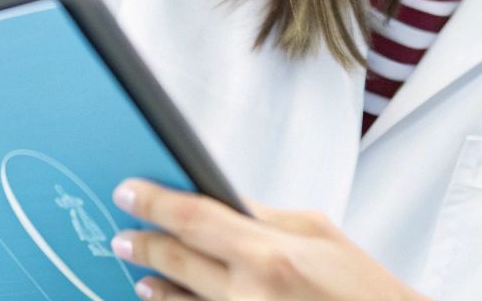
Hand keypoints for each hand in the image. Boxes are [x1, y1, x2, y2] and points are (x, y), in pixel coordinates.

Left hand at [111, 179, 426, 300]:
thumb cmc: (360, 286)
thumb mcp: (316, 232)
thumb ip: (262, 216)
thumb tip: (219, 200)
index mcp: (267, 254)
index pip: (192, 219)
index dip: (152, 202)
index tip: (128, 191)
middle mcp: (248, 294)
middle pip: (175, 261)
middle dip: (142, 244)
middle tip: (121, 234)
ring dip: (154, 282)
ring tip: (139, 270)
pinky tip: (165, 298)